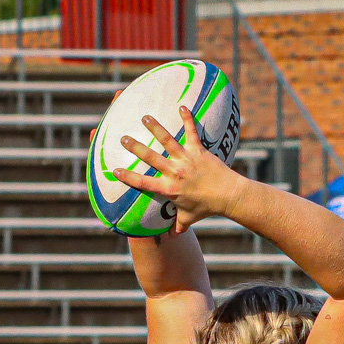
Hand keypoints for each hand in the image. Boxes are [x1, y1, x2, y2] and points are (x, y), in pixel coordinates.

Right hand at [112, 106, 244, 233]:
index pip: (143, 182)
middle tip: (122, 138)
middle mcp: (174, 172)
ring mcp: (186, 159)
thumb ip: (178, 225)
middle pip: (150, 157)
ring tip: (145, 117)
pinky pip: (191, 132)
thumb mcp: (190, 218)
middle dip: (135, 147)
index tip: (114, 170)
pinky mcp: (199, 150)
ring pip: (167, 141)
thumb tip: (172, 237)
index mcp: (169, 189)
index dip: (127, 177)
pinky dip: (187, 119)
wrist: (229, 196)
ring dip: (155, 128)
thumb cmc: (208, 207)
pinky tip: (182, 106)